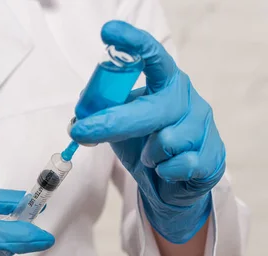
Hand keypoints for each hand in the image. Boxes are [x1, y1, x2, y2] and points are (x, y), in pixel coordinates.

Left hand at [70, 21, 224, 242]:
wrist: (172, 187)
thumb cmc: (147, 148)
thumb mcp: (122, 127)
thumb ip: (104, 113)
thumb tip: (81, 109)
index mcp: (166, 85)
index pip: (153, 58)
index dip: (133, 44)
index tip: (108, 32)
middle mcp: (188, 100)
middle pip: (155, 107)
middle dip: (116, 122)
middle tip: (82, 131)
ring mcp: (203, 128)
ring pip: (167, 141)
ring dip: (148, 154)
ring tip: (150, 158)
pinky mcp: (211, 158)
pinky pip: (180, 165)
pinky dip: (164, 172)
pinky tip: (166, 171)